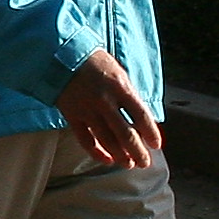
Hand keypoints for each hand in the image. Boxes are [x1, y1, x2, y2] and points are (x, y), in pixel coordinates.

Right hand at [57, 49, 161, 167]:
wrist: (62, 54)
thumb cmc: (95, 62)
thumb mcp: (118, 73)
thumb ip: (128, 95)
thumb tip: (140, 119)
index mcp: (120, 87)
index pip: (141, 116)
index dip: (151, 133)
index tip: (156, 144)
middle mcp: (105, 101)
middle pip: (126, 134)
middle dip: (138, 152)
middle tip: (145, 162)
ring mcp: (88, 110)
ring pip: (107, 141)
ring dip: (121, 156)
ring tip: (129, 164)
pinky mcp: (73, 115)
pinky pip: (86, 140)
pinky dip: (97, 153)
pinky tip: (107, 160)